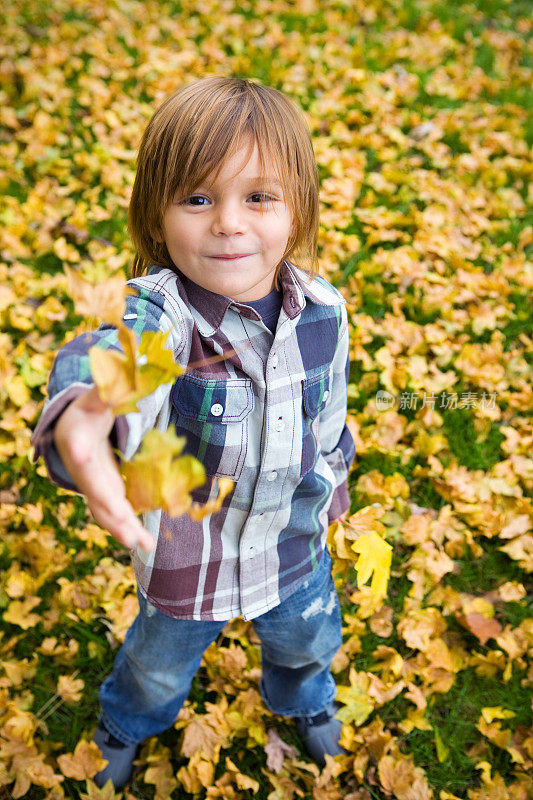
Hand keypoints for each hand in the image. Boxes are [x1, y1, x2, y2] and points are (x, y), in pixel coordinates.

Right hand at [53, 386, 154, 552]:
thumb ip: (109, 388)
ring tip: (141, 544)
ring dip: (121, 527)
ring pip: (103, 508)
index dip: (79, 449)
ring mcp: (92, 483)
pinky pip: (113, 513)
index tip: (80, 454)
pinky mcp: (104, 493)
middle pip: (94, 487)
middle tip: (124, 522)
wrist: (71, 430)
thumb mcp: (96, 396)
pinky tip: (145, 543)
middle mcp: (81, 466)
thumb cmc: (86, 411)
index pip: (78, 442)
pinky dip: (127, 528)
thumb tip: (125, 374)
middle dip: (109, 506)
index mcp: (76, 435)